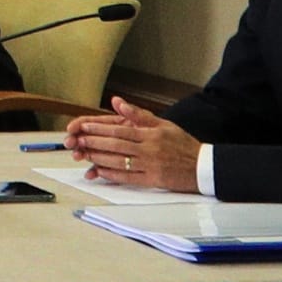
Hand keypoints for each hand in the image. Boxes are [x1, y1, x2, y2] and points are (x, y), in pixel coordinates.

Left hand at [64, 100, 197, 189]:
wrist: (202, 166)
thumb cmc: (182, 144)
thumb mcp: (163, 124)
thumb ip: (138, 114)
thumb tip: (117, 102)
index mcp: (151, 134)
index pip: (120, 131)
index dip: (99, 129)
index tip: (84, 127)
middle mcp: (150, 149)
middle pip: (116, 146)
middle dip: (94, 143)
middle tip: (78, 140)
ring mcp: (150, 165)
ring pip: (119, 162)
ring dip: (99, 158)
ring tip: (84, 154)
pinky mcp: (152, 180)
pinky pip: (128, 177)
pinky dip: (112, 174)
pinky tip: (100, 171)